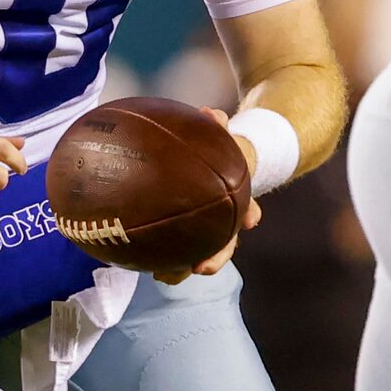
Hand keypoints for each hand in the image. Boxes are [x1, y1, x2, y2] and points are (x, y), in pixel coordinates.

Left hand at [153, 106, 259, 282]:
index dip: (248, 216)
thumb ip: (216, 125)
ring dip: (182, 269)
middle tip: (201, 268)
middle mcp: (224, 221)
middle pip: (225, 244)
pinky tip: (141, 266)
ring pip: (198, 256)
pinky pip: (172, 252)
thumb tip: (209, 113)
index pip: (247, 210)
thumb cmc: (216, 152)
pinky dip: (160, 261)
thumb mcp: (220, 137)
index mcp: (236, 200)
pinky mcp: (184, 238)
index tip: (250, 222)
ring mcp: (205, 232)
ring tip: (165, 278)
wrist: (217, 167)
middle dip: (215, 258)